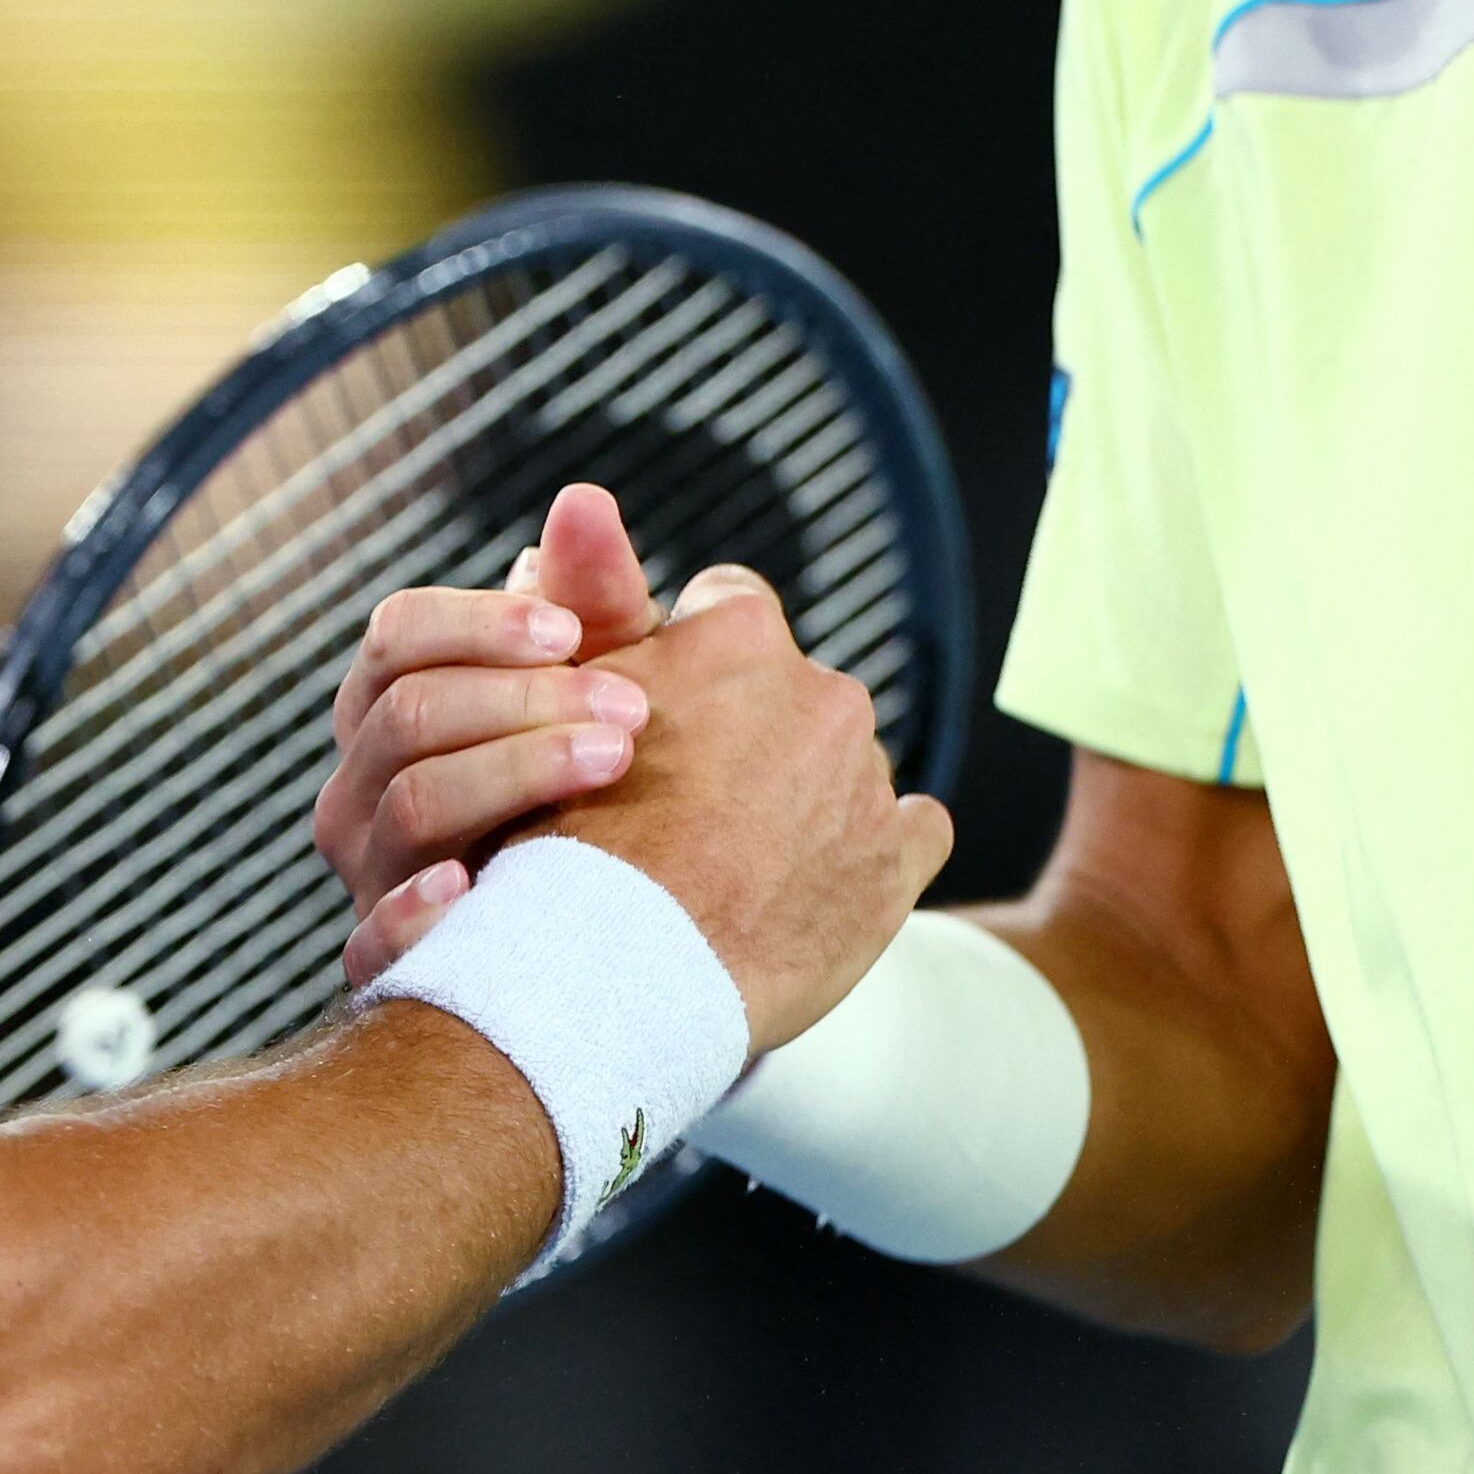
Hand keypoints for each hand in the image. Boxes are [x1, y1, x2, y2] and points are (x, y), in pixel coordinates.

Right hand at [315, 484, 682, 979]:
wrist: (614, 943)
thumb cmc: (599, 788)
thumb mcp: (603, 692)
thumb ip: (593, 604)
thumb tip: (583, 500)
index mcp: (394, 709)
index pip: (397, 638)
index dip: (479, 623)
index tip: (570, 632)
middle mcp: (362, 788)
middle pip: (406, 715)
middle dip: (522, 700)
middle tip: (633, 710)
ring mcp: (370, 876)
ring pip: (408, 805)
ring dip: (511, 774)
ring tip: (613, 765)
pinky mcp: (391, 968)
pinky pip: (371, 945)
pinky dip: (415, 912)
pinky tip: (474, 889)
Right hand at [540, 565, 950, 1047]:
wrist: (611, 974)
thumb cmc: (566, 833)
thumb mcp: (562, 698)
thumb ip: (585, 599)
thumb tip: (582, 499)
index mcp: (740, 635)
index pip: (731, 607)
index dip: (693, 665)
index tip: (663, 718)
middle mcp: (821, 690)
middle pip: (791, 692)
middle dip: (755, 733)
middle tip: (691, 806)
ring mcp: (868, 777)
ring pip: (843, 766)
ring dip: (807, 797)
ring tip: (738, 866)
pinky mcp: (899, 858)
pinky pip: (912, 833)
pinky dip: (877, 853)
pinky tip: (818, 888)